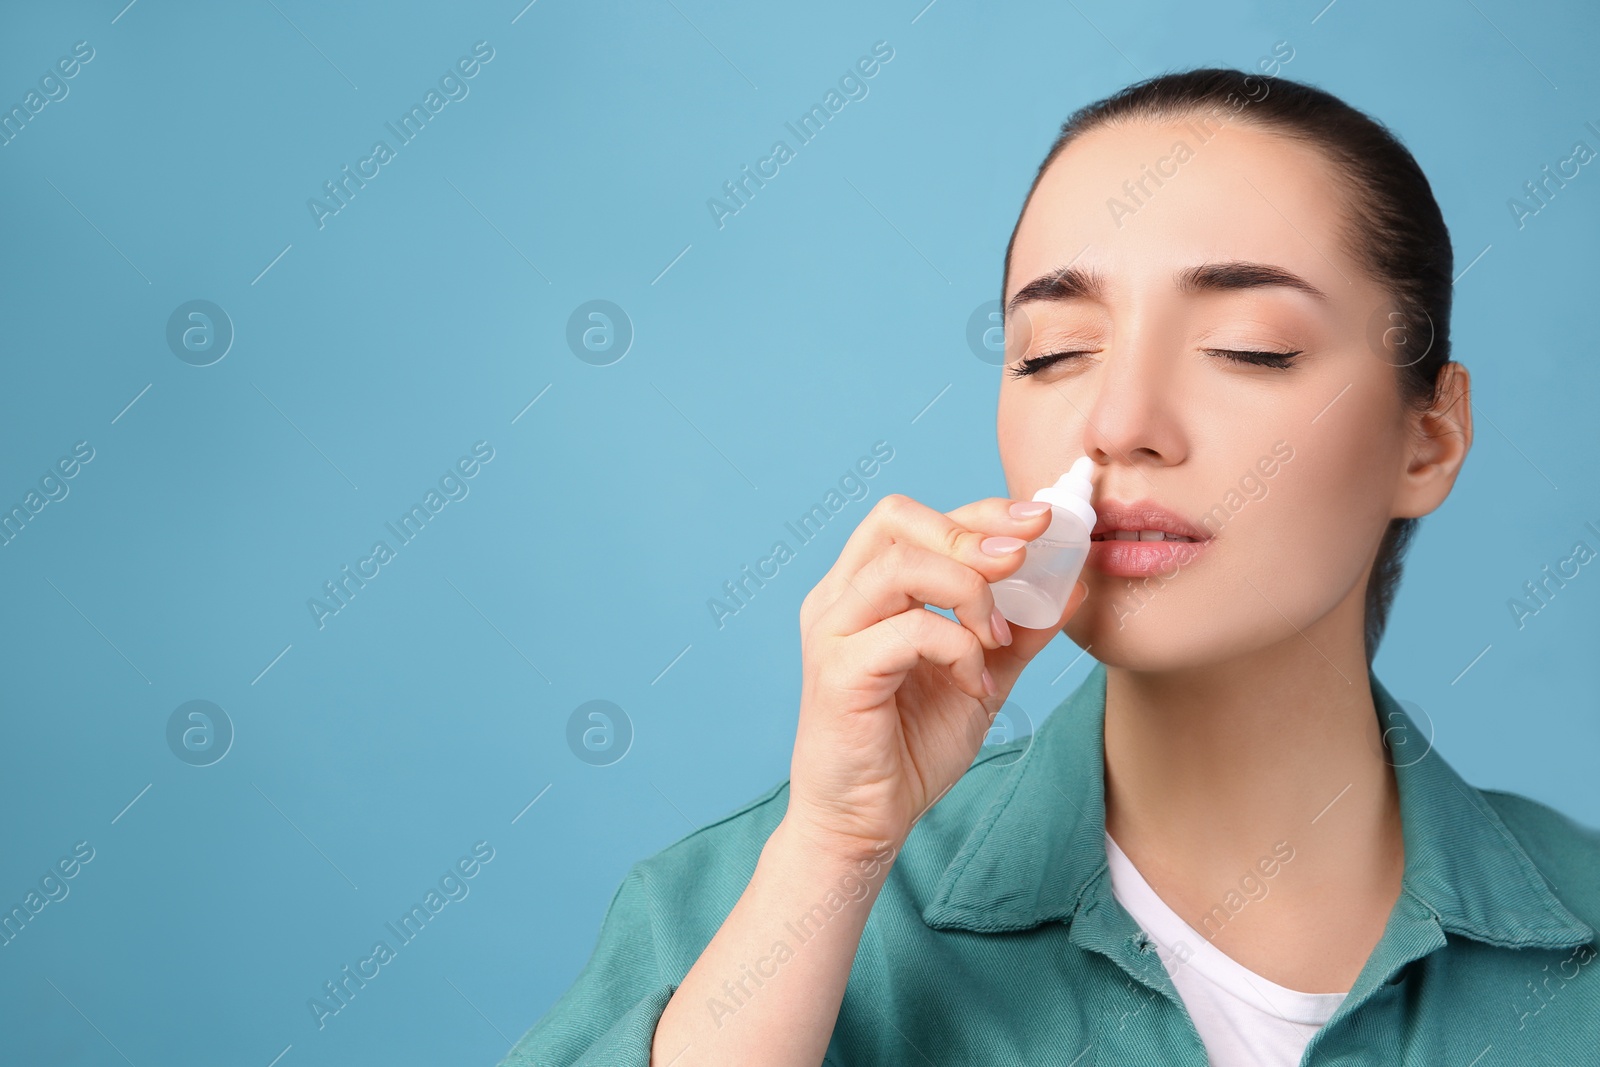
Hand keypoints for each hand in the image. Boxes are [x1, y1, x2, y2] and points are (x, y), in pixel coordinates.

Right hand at [782, 494, 1088, 863]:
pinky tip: (975, 683)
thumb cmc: (909, 748)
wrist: (868, 822)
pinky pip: (911, 629)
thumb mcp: (982, 677)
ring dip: (969, 592)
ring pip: (903, 565)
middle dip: (970, 531)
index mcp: (864, 590)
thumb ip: (1019, 631)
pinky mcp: (839, 670)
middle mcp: (839, 598)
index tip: (1042, 521)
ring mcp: (833, 631)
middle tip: (1022, 561)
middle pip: (897, 518)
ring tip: (996, 638)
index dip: (982, 510)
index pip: (918, 519)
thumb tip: (1070, 583)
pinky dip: (958, 648)